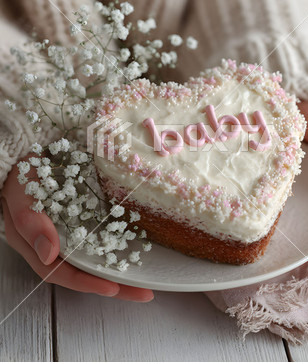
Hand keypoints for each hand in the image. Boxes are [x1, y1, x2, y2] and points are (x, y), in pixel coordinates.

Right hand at [2, 156, 153, 301]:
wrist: (27, 154)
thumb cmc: (20, 178)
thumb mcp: (21, 198)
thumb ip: (30, 223)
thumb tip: (49, 254)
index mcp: (39, 247)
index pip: (65, 274)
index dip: (89, 284)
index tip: (115, 288)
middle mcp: (58, 245)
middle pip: (87, 272)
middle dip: (115, 285)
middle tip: (145, 292)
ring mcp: (73, 232)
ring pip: (97, 256)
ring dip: (120, 267)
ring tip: (147, 276)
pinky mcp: (84, 217)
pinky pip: (102, 234)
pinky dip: (119, 243)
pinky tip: (137, 244)